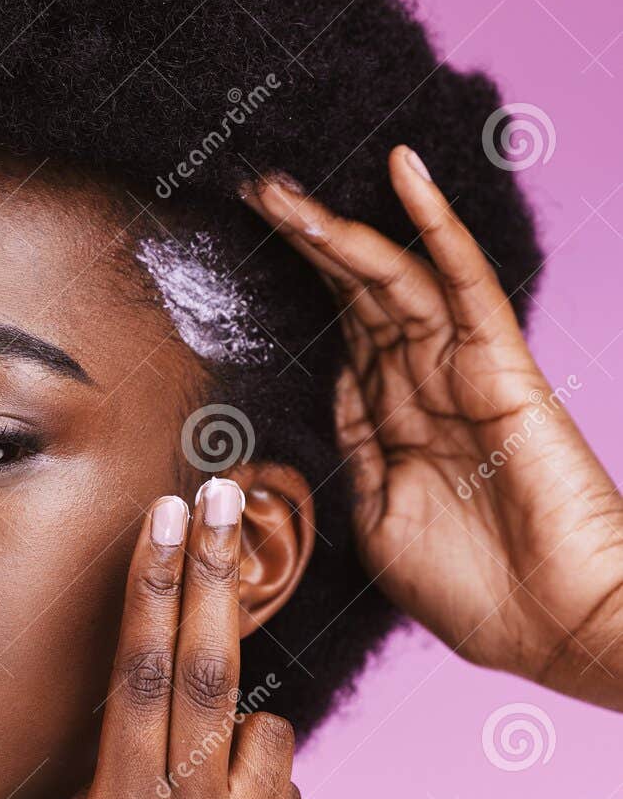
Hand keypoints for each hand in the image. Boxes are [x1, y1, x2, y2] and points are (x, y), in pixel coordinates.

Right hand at [0, 478, 302, 798]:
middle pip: (212, 669)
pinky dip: (255, 796)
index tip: (167, 515)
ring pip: (268, 735)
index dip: (155, 584)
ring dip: (234, 726)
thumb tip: (135, 738)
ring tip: (189, 776)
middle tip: (224, 496)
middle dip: (216, 574)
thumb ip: (90, 796)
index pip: (141, 669)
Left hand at [242, 148, 622, 709]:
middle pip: (357, 298)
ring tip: (281, 189)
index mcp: (395, 425)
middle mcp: (425, 386)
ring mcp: (462, 371)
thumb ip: (352, 461)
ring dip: (339, 231)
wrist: (553, 626)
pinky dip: (435, 226)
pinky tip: (403, 173)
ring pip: (392, 280)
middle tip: (254, 191)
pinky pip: (463, 283)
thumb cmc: (473, 593)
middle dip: (304, 245)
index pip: (340, 338)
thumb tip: (325, 410)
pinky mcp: (499, 366)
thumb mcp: (377, 526)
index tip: (245, 250)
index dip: (297, 295)